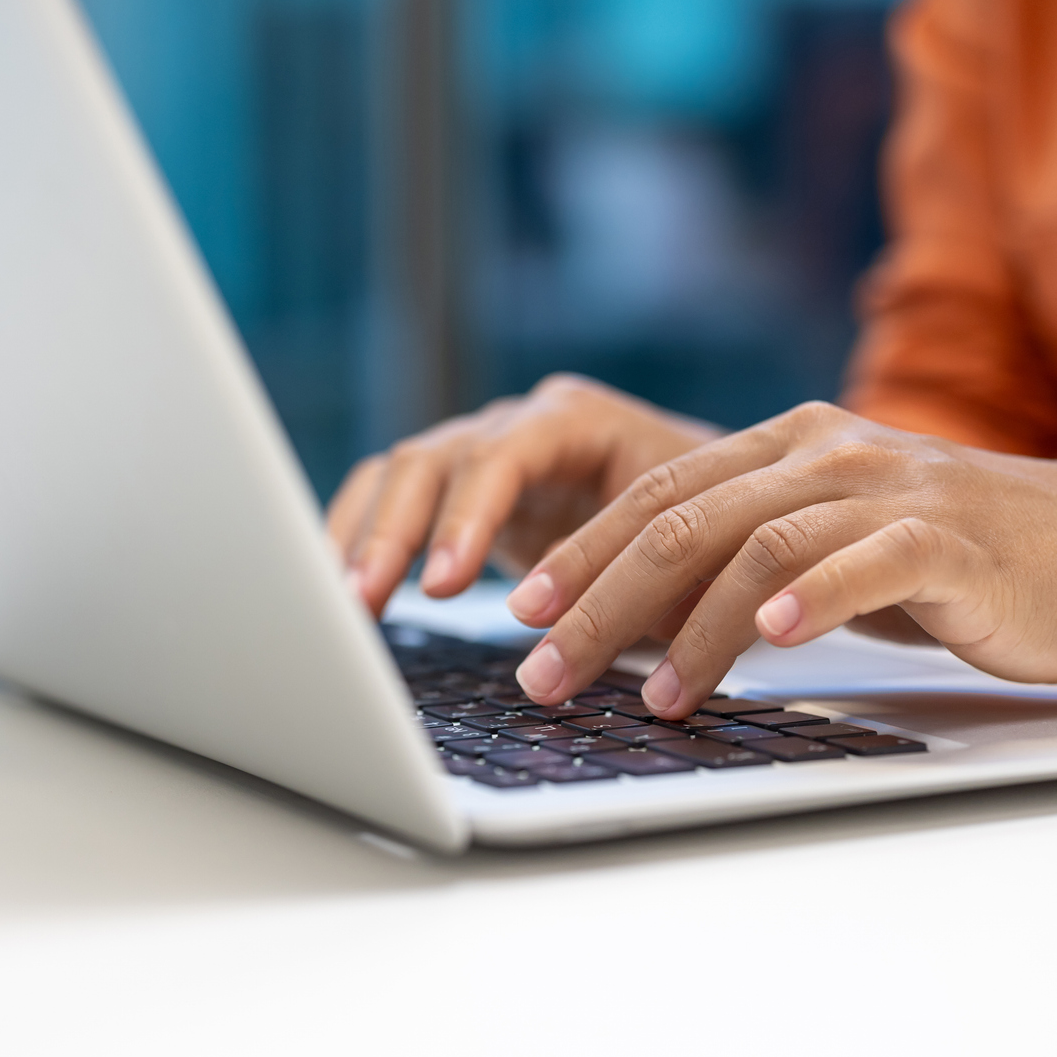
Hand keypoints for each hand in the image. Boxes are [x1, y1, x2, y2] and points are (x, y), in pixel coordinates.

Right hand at [328, 375, 720, 614]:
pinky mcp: (460, 490)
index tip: (444, 582)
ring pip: (401, 475)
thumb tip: (587, 635)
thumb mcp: (691, 555)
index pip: (506, 453)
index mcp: (580, 421)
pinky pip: (391, 498)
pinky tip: (343, 592)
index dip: (468, 516)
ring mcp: (484, 452)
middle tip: (363, 600)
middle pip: (434, 459)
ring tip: (344, 606)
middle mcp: (521, 424)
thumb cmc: (711, 529)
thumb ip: (639, 582)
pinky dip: (360, 538)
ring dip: (364, 539)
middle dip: (394, 533)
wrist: (713, 507)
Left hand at [505, 402, 1056, 716]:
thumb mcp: (842, 544)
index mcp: (789, 444)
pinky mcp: (949, 537)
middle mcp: (828, 451)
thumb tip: (646, 621)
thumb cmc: (965, 560)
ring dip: (689, 625)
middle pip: (683, 520)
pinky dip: (806, 601)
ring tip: (649, 696)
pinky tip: (767, 644)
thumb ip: (757, 557)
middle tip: (544, 668)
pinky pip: (861, 561)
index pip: (657, 494)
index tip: (520, 612)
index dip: (581, 551)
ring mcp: (889, 488)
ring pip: (756, 543)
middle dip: (598, 598)